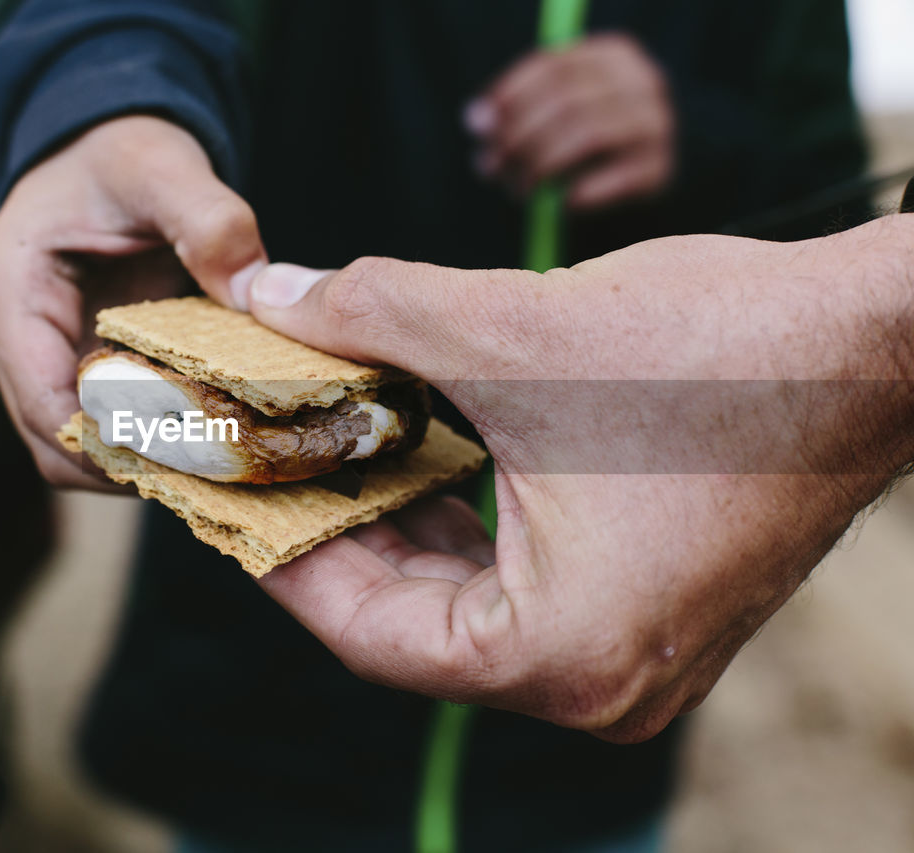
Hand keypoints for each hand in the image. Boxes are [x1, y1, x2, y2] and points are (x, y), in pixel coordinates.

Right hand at [0, 116, 265, 487]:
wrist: (103, 148)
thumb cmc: (120, 153)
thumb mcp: (164, 166)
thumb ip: (208, 219)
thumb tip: (253, 292)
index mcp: (12, 294)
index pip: (45, 407)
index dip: (109, 445)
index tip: (184, 458)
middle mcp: (14, 342)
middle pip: (56, 447)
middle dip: (129, 466)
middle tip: (214, 472)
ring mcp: (44, 362)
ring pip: (79, 450)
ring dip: (142, 464)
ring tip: (217, 465)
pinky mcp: (79, 370)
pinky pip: (105, 429)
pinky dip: (151, 443)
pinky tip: (209, 440)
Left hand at [239, 216, 913, 741]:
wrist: (875, 339)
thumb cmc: (720, 352)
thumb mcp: (510, 331)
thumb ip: (369, 315)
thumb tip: (265, 296)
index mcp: (564, 656)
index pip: (369, 635)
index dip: (282, 559)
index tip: (227, 498)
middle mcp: (600, 683)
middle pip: (411, 625)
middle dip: (331, 536)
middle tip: (262, 469)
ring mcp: (632, 653)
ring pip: (462, 605)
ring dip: (392, 526)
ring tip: (323, 453)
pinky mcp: (648, 606)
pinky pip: (518, 586)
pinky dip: (458, 527)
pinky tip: (410, 459)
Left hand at [464, 34, 674, 208]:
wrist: (642, 176)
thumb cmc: (583, 141)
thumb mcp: (550, 117)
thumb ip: (513, 114)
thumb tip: (475, 120)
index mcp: (614, 55)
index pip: (553, 66)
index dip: (510, 96)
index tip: (478, 126)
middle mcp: (643, 81)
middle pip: (567, 100)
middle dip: (519, 136)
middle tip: (491, 166)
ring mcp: (657, 123)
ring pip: (587, 135)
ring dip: (542, 166)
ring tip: (519, 189)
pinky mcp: (660, 167)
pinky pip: (612, 178)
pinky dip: (579, 192)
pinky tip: (561, 203)